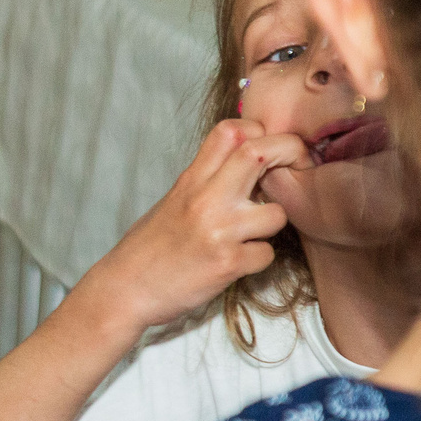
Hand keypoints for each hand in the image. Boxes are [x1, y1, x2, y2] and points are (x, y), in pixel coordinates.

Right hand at [81, 119, 305, 332]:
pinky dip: (257, 260)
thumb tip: (243, 169)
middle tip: (296, 167)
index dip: (259, 132)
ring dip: (272, 225)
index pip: (231, 131)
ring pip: (278, 213)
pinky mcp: (227, 264)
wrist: (123, 289)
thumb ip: (205, 183)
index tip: (266, 149)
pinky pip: (267, 255)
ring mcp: (219, 231)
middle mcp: (205, 199)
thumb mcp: (171, 202)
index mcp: (190, 180)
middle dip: (290, 153)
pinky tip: (237, 263)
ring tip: (252, 235)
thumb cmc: (146, 248)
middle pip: (260, 152)